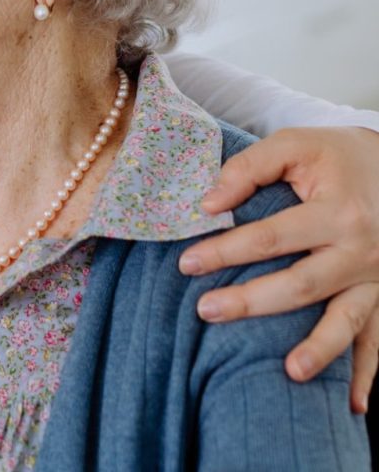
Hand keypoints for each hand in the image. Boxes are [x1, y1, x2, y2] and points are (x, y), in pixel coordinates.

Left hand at [177, 126, 378, 412]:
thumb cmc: (338, 153)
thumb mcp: (296, 144)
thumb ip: (249, 168)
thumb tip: (209, 203)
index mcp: (338, 211)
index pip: (271, 237)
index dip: (226, 250)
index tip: (188, 262)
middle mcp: (362, 250)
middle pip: (301, 284)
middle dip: (251, 302)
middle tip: (205, 310)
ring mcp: (378, 277)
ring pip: (345, 319)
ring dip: (319, 349)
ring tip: (288, 371)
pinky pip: (378, 336)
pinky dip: (367, 371)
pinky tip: (353, 403)